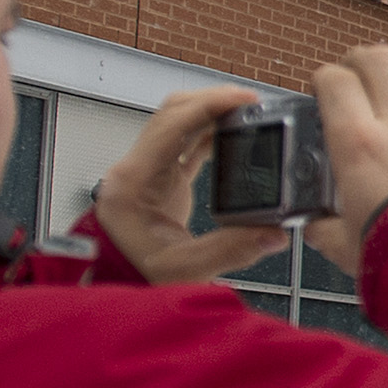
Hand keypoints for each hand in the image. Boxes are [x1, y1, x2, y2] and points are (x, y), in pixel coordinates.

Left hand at [94, 86, 288, 283]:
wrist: (113, 288)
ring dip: (212, 114)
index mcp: (133, 182)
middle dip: (213, 101)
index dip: (210, 105)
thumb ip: (230, 251)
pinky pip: (184, 142)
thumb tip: (273, 233)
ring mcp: (145, 171)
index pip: (171, 124)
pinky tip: (233, 134)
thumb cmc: (132, 278)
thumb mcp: (183, 270)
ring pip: (178, 122)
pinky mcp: (158, 179)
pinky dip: (209, 133)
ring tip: (248, 115)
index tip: (244, 100)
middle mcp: (135, 169)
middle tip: (252, 103)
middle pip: (173, 112)